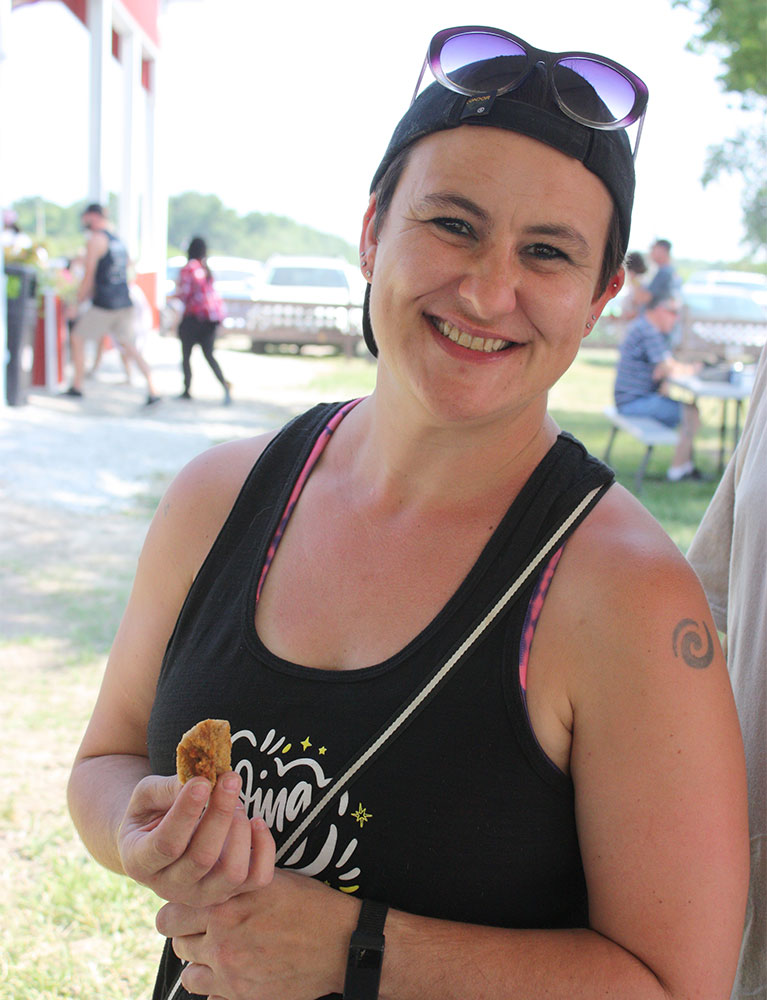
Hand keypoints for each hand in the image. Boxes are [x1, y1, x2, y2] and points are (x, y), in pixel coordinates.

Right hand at [118, 772, 274, 905]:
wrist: (158, 838)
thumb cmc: (152, 812)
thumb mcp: (147, 795)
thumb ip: (168, 789)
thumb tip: (203, 781)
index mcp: (140, 861)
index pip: (166, 844)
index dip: (186, 812)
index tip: (203, 781)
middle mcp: (169, 887)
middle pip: (202, 858)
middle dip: (220, 813)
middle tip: (229, 779)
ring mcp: (202, 894)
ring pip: (232, 873)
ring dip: (240, 830)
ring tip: (237, 804)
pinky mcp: (230, 892)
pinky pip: (258, 877)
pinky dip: (264, 848)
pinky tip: (256, 822)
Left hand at [156, 869, 358, 999]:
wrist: (341, 942)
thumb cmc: (308, 903)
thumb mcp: (269, 879)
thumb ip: (233, 882)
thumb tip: (211, 877)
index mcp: (224, 905)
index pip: (170, 913)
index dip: (178, 910)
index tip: (187, 910)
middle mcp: (221, 940)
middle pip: (176, 942)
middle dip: (186, 935)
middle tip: (203, 930)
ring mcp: (230, 973)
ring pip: (189, 974)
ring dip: (200, 963)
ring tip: (219, 953)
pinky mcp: (243, 997)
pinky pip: (210, 998)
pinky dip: (217, 988)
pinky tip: (235, 973)